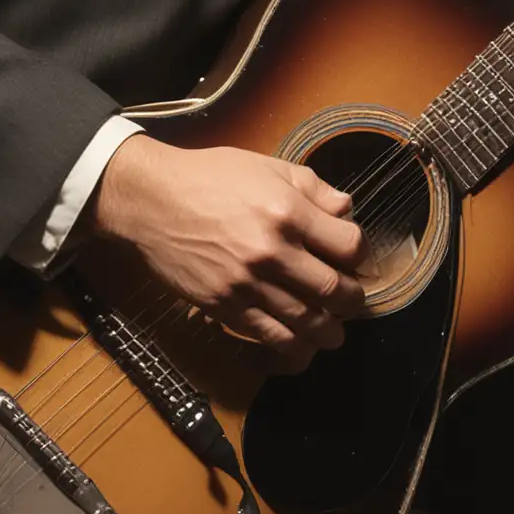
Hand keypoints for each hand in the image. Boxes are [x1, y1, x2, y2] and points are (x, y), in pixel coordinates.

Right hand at [89, 135, 367, 370]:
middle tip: (353, 300)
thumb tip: (345, 210)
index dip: (359, 254)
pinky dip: (294, 348)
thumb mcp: (266, 166)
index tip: (354, 257)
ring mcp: (249, 284)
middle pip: (334, 289)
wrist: (153, 202)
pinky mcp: (226, 307)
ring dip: (330, 332)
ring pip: (307, 321)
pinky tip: (303, 347)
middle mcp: (273, 251)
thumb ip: (312, 187)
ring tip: (335, 332)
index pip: (348, 245)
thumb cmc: (210, 177)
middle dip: (352, 299)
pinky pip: (271, 337)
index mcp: (288, 211)